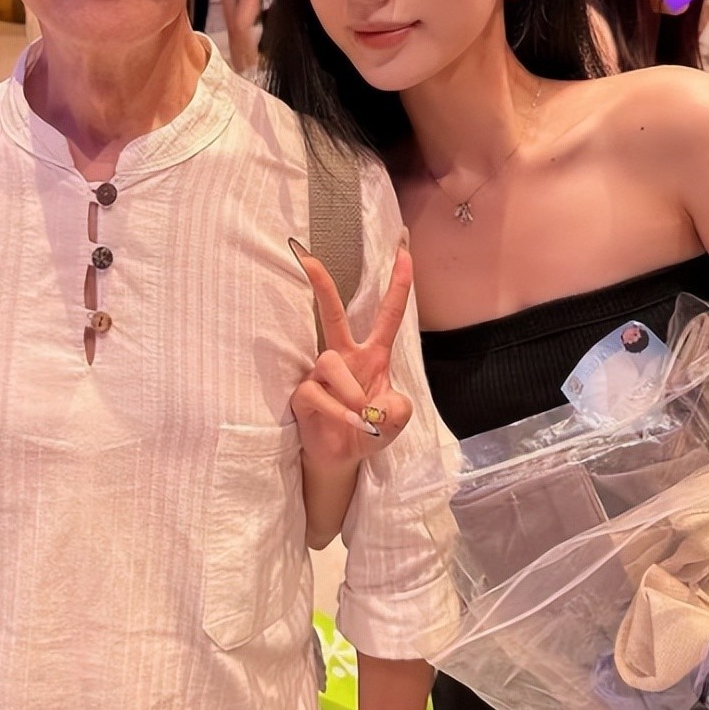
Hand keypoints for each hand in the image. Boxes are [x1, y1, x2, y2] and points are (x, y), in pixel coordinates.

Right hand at [289, 236, 413, 468]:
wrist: (342, 458)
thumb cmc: (369, 428)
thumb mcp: (396, 419)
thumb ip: (398, 409)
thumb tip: (380, 405)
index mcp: (374, 355)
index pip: (388, 314)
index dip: (399, 284)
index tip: (403, 252)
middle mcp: (346, 357)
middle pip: (333, 314)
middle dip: (322, 286)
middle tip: (308, 259)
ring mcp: (322, 373)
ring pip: (331, 362)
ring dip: (350, 391)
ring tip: (360, 415)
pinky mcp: (305, 392)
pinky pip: (318, 392)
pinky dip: (338, 411)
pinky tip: (349, 423)